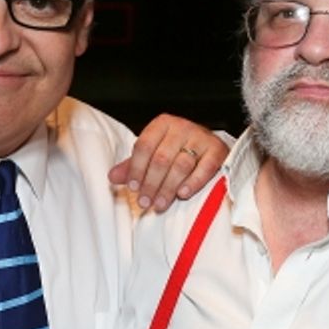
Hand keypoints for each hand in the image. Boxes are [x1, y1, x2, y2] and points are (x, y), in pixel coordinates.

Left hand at [108, 114, 228, 211]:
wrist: (209, 145)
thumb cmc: (178, 149)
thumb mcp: (154, 153)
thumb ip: (133, 165)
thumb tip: (112, 177)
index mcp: (162, 124)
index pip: (144, 146)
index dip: (136, 168)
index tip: (132, 187)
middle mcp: (181, 127)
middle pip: (161, 158)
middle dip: (151, 183)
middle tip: (145, 202)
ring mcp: (201, 137)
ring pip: (181, 165)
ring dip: (168, 188)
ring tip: (160, 203)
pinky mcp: (217, 150)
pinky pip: (204, 168)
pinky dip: (193, 182)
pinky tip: (182, 194)